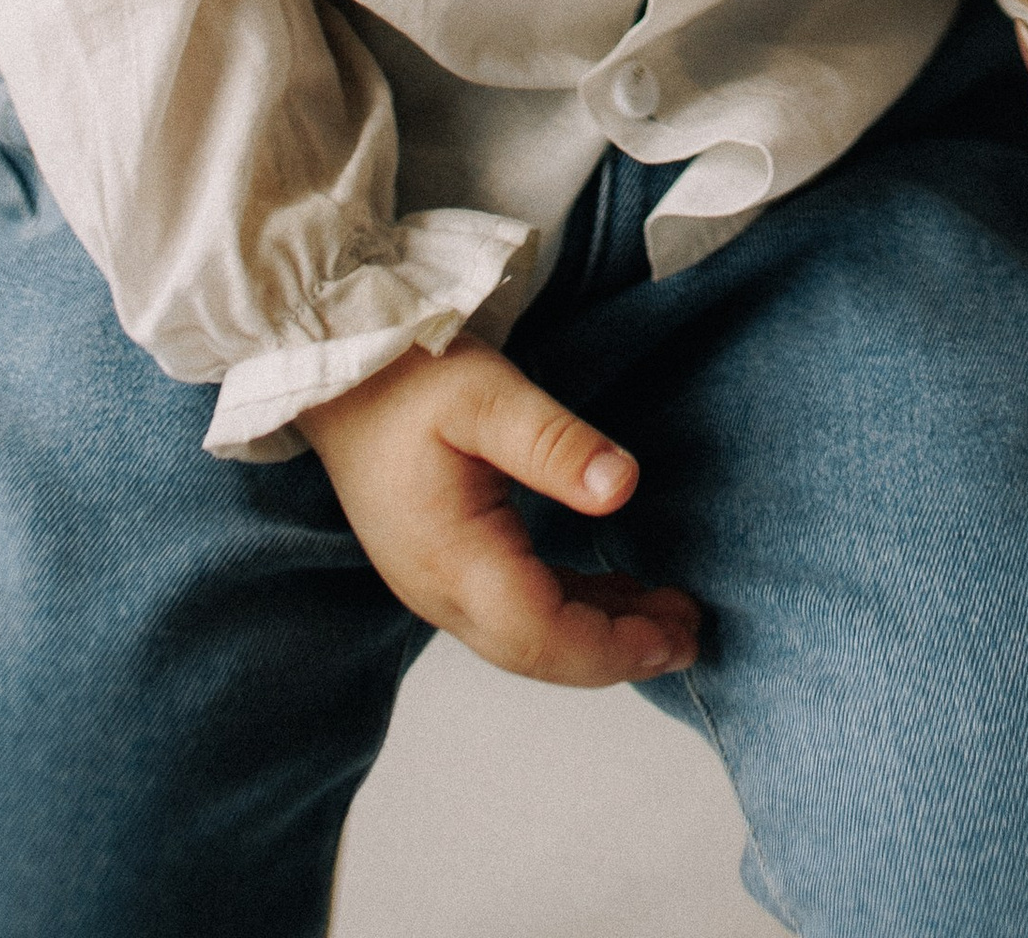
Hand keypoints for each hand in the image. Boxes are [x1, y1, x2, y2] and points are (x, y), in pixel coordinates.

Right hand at [298, 338, 700, 689]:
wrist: (336, 374)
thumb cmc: (408, 376)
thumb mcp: (488, 393)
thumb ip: (555, 444)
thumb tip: (623, 489)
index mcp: (452, 560)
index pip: (543, 634)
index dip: (614, 646)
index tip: (676, 637)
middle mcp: (440, 591)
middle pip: (539, 652)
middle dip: (619, 653)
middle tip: (692, 635)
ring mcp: (437, 584)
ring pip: (529, 638)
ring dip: (600, 636)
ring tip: (672, 621)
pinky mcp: (445, 566)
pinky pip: (515, 610)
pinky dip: (572, 611)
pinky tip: (617, 594)